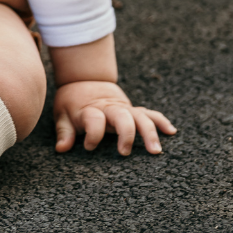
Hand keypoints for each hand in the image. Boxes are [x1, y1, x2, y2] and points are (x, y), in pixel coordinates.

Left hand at [53, 80, 175, 154]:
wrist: (84, 80)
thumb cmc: (73, 103)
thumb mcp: (62, 115)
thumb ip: (64, 132)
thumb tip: (61, 149)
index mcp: (90, 110)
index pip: (93, 119)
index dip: (92, 134)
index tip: (88, 147)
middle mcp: (109, 109)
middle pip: (121, 116)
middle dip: (125, 133)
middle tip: (125, 153)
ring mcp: (123, 108)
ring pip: (140, 116)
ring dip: (149, 132)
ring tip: (156, 150)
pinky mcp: (132, 109)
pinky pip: (150, 113)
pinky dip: (160, 121)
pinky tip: (171, 132)